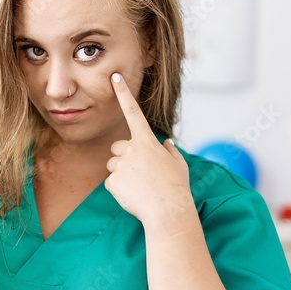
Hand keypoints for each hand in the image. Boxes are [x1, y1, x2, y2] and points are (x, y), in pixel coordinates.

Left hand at [105, 72, 193, 225]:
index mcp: (147, 141)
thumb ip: (170, 151)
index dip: (123, 93)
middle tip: (139, 173)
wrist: (167, 211)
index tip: (115, 77)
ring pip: (113, 165)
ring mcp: (120, 165)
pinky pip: (112, 182)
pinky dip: (120, 189)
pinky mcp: (112, 181)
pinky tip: (133, 195)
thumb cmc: (176, 188)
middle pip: (117, 147)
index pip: (133, 111)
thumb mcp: (178, 165)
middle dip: (124, 157)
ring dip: (122, 173)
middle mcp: (131, 148)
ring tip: (139, 187)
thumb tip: (167, 144)